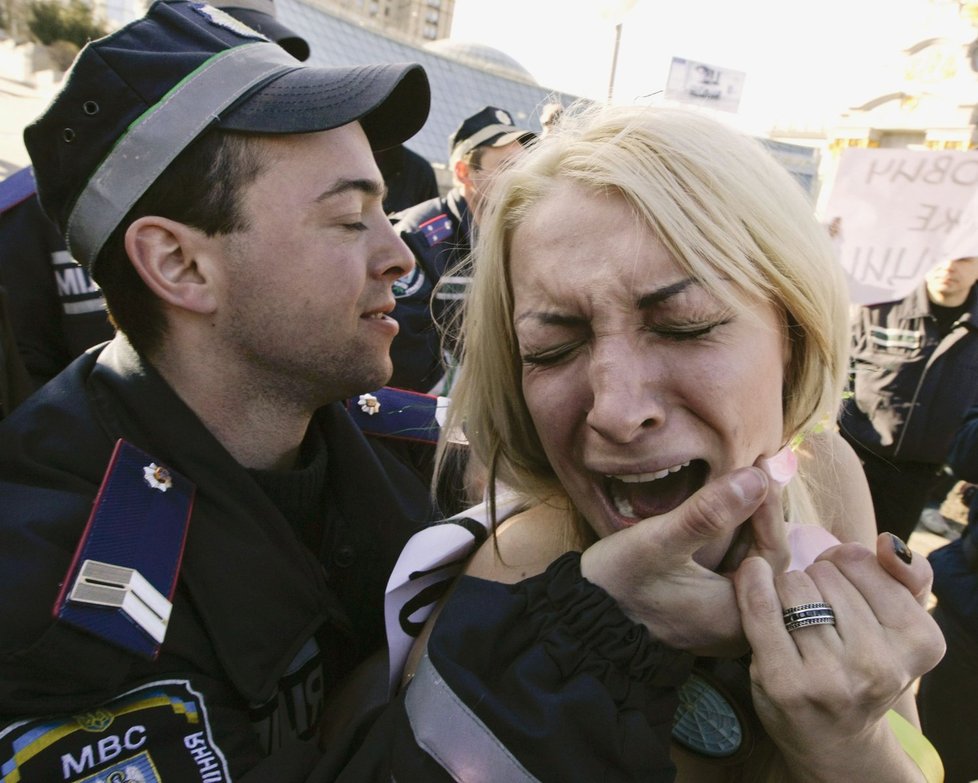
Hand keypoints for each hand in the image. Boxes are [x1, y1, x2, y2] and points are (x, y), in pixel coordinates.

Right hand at [580, 467, 773, 655]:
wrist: (584, 616)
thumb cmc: (618, 583)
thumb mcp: (660, 542)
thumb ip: (708, 513)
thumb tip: (757, 478)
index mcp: (737, 616)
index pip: (772, 553)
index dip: (769, 507)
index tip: (762, 466)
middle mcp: (739, 624)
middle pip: (766, 559)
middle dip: (760, 513)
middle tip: (758, 468)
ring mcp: (723, 619)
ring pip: (750, 563)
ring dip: (747, 523)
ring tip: (745, 480)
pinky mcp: (707, 609)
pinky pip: (732, 569)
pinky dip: (732, 538)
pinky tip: (726, 510)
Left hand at [733, 539, 944, 780]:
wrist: (834, 738)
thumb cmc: (865, 666)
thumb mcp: (902, 623)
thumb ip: (908, 576)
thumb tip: (885, 544)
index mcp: (919, 643)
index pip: (860, 561)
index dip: (842, 563)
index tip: (839, 585)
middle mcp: (880, 665)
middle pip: (824, 574)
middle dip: (813, 580)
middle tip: (814, 609)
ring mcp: (831, 678)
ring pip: (793, 585)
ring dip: (783, 589)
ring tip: (792, 615)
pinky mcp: (785, 683)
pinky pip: (762, 607)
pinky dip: (751, 582)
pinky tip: (750, 576)